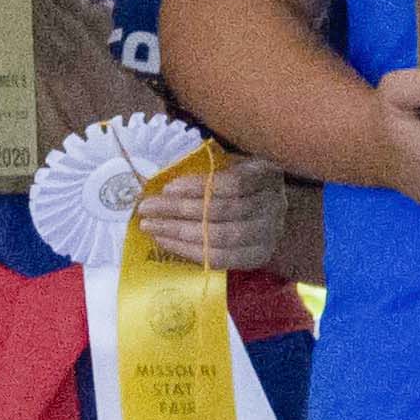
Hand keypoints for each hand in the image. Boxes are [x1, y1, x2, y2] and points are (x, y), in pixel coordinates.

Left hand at [136, 150, 291, 271]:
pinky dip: (188, 251)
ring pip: (219, 238)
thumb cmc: (243, 179)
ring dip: (178, 232)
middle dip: (179, 210)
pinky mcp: (257, 257)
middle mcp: (273, 204)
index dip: (199, 186)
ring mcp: (268, 234)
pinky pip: (219, 258)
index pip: (234, 183)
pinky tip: (165, 241)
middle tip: (146, 207)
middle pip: (223, 211)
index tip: (167, 187)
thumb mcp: (234, 161)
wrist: (269, 212)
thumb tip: (164, 172)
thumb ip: (209, 164)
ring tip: (149, 225)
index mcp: (267, 173)